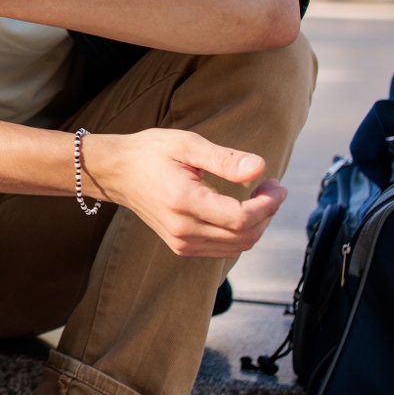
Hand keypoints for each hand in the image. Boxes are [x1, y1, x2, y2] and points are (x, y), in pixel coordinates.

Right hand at [83, 128, 285, 258]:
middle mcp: (182, 229)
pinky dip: (241, 233)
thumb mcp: (187, 144)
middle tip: (272, 187)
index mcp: (183, 202)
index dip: (268, 204)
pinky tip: (241, 210)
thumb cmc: (151, 153)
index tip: (276, 184)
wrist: (117, 172)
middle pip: (244, 236)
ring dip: (258, 224)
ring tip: (260, 197)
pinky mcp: (181, 247)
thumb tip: (260, 167)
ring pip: (238, 246)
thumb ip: (225, 159)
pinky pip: (224, 249)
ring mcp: (181, 242)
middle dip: (268, 213)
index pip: (240, 218)